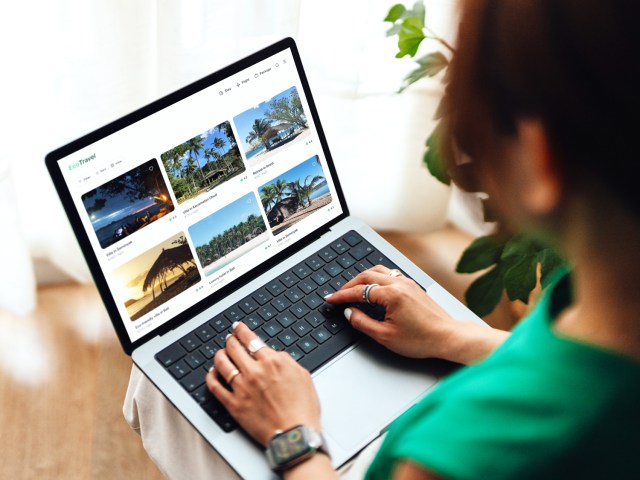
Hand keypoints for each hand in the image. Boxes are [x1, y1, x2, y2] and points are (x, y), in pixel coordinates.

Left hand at [206, 322, 320, 445]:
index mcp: (272, 362)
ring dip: (219, 355)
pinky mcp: (234, 405)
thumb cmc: (302, 409)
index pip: (251, 340)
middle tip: (229, 339)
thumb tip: (276, 355)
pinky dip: (211, 377)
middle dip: (230, 340)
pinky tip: (212, 373)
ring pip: (222, 363)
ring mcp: (242, 388)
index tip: (238, 327)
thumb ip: (287, 361)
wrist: (296, 434)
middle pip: (234, 348)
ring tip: (220, 353)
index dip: (242, 330)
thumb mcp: (303, 376)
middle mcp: (254, 372)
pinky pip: (215, 387)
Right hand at [325, 265, 457, 358]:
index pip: (359, 291)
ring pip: (378, 270)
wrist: (448, 337)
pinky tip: (374, 286)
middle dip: (349, 284)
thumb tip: (349, 313)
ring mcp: (407, 282)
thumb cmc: (422, 339)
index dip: (341, 296)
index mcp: (391, 295)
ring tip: (353, 288)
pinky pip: (390, 273)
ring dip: (363, 277)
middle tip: (339, 295)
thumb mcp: (386, 336)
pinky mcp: (413, 286)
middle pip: (366, 276)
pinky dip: (376, 277)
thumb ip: (363, 323)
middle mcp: (399, 284)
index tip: (330, 299)